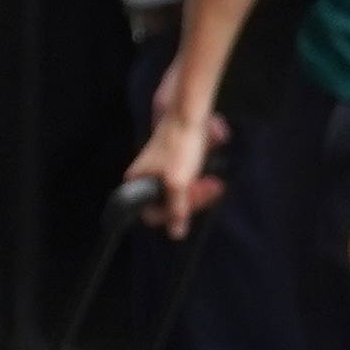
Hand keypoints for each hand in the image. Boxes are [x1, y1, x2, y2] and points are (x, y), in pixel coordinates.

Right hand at [126, 90, 225, 238]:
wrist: (189, 114)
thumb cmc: (179, 145)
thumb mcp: (178, 182)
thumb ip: (176, 209)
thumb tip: (175, 234)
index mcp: (137, 181)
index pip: (152, 213)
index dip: (175, 213)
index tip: (192, 200)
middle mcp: (144, 177)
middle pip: (167, 204)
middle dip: (192, 200)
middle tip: (210, 186)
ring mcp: (158, 170)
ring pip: (178, 193)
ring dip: (198, 191)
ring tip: (213, 182)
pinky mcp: (172, 163)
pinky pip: (184, 182)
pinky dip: (197, 181)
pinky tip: (208, 175)